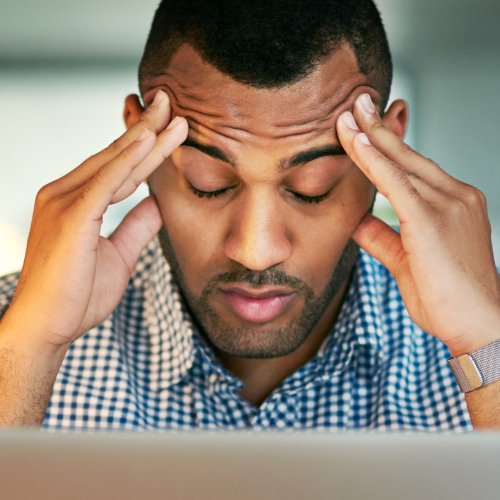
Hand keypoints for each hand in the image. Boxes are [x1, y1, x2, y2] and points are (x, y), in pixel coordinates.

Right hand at [2, 90, 187, 348]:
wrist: (47, 328)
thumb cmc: (77, 295)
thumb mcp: (119, 255)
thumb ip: (136, 227)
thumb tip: (157, 204)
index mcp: (77, 202)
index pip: (119, 168)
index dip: (145, 147)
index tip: (169, 128)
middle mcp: (65, 193)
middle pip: (116, 156)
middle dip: (147, 129)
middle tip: (170, 101)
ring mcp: (64, 201)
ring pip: (113, 163)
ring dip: (145, 137)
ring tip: (171, 112)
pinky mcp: (70, 217)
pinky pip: (104, 183)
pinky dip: (127, 161)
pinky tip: (148, 140)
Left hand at [337, 94, 499, 356]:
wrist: (479, 326)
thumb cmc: (448, 299)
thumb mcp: (405, 262)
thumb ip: (380, 238)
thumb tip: (356, 222)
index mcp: (452, 204)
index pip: (414, 167)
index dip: (389, 145)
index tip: (369, 126)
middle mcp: (454, 196)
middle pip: (408, 155)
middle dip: (379, 127)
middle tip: (357, 102)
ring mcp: (448, 204)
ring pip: (401, 163)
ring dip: (371, 135)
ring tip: (350, 111)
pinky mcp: (432, 220)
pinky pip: (396, 183)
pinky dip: (374, 161)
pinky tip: (357, 141)